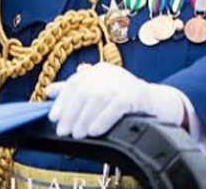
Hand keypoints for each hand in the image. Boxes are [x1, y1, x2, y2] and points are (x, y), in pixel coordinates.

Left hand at [46, 63, 185, 138]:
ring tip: (77, 135)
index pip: (75, 82)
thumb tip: (49, 91)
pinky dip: (102, 121)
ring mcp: (123, 83)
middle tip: (63, 131)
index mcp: (98, 71)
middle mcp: (110, 73)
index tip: (53, 117)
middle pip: (84, 91)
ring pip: (98, 99)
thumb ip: (75, 91)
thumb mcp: (99, 92)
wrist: (156, 104)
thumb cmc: (123, 100)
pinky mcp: (135, 96)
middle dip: (71, 113)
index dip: (62, 100)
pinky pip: (115, 108)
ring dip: (84, 119)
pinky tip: (94, 132)